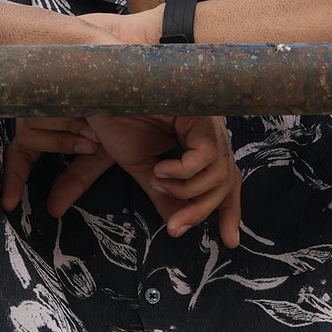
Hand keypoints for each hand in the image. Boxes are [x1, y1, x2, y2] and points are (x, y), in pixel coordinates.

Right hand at [1, 110, 240, 245]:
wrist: (100, 90)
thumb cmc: (118, 118)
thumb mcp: (143, 167)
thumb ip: (163, 194)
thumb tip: (177, 225)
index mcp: (198, 140)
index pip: (227, 179)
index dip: (230, 209)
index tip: (229, 241)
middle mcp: (209, 129)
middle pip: (226, 181)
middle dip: (203, 211)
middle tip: (177, 227)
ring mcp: (208, 119)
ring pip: (219, 173)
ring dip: (186, 191)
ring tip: (157, 181)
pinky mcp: (200, 112)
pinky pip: (205, 157)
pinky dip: (182, 173)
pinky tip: (160, 169)